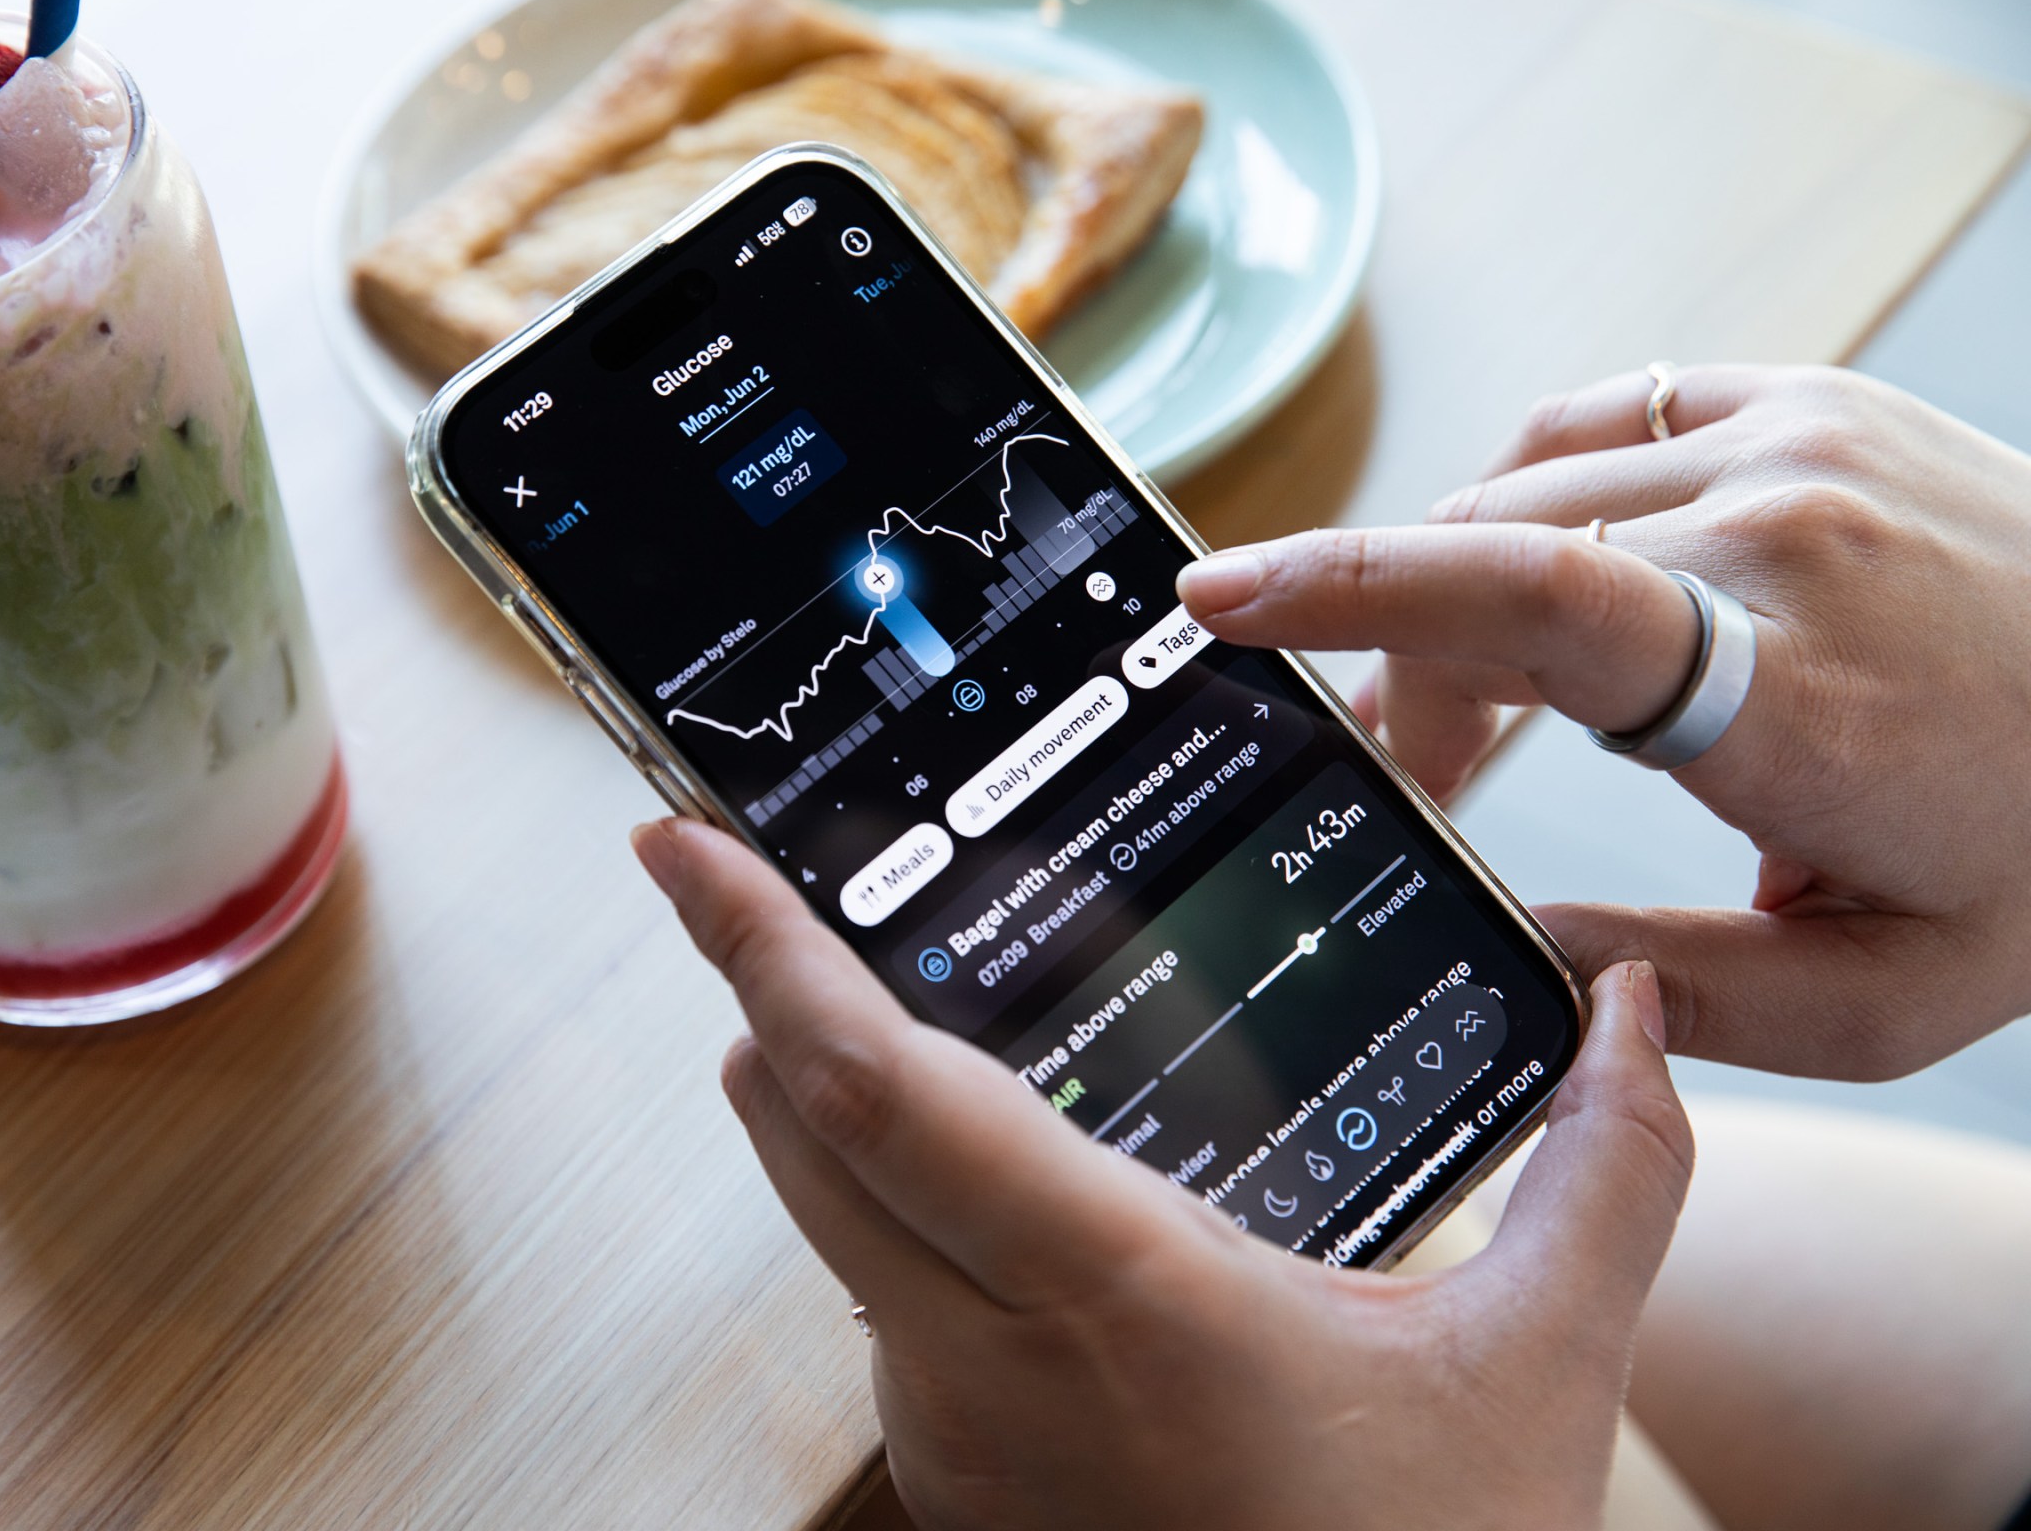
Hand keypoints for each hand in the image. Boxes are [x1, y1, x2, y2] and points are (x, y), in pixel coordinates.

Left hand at [633, 818, 1691, 1530]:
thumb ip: (1605, 1173)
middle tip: (739, 874)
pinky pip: (875, 1296)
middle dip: (757, 988)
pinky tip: (962, 1156)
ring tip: (849, 982)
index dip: (761, 952)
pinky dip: (880, 1194)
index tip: (688, 851)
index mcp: (1112, 1300)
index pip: (873, 1090)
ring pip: (824, 1217)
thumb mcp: (1537, 1372)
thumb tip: (1630, 1012)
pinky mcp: (958, 1477)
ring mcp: (954, 1433)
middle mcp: (989, 1364)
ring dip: (818, 1094)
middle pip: (796, 1134)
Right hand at [1178, 366, 2030, 1079]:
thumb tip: (1511, 950)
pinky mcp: (1806, 397)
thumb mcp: (1888, 996)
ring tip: (1488, 709)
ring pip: (1518, 495)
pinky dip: (1523, 501)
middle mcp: (1783, 530)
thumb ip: (1678, 991)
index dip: (1349, 590)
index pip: (1527, 598)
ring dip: (1457, 600)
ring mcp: (1796, 439)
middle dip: (1407, 678)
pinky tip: (1540, 580)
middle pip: (1485, 570)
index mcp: (1797, 693)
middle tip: (1415, 784)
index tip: (1216, 602)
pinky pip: (1593, 423)